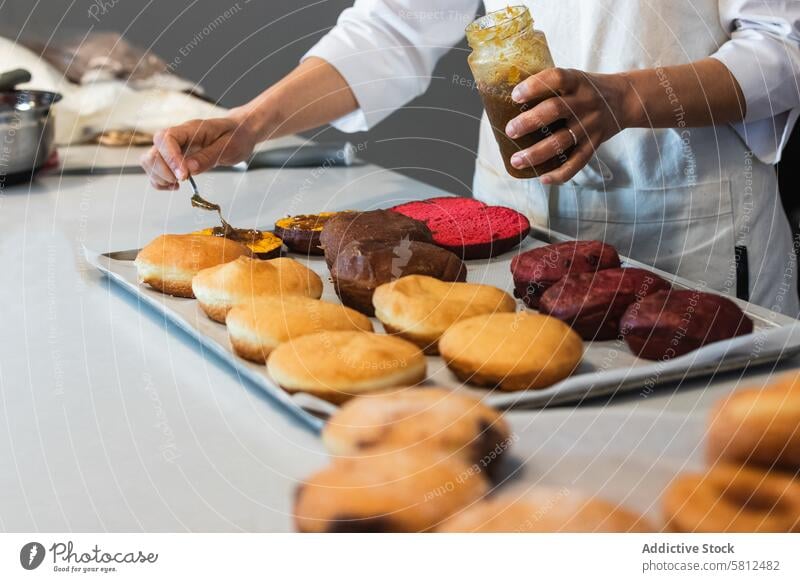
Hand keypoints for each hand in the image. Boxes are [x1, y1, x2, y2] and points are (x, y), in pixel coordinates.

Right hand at [140, 113, 258, 189]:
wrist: (240, 132)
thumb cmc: (236, 136)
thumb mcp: (230, 147)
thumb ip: (208, 157)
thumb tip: (189, 169)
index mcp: (191, 129)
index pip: (167, 138)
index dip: (171, 158)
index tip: (184, 176)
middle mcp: (178, 137)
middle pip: (154, 151)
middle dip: (164, 171)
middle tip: (183, 180)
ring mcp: (174, 148)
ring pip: (150, 161)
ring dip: (159, 176)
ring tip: (178, 184)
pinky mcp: (174, 159)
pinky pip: (155, 170)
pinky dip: (160, 181)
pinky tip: (175, 186)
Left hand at [504, 68, 634, 184]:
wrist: (625, 100)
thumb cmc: (587, 90)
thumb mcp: (574, 79)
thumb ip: (550, 87)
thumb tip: (506, 98)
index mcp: (577, 81)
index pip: (556, 78)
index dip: (534, 86)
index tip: (515, 95)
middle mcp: (584, 102)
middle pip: (554, 110)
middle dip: (529, 122)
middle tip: (510, 130)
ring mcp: (589, 125)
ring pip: (561, 141)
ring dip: (536, 153)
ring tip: (516, 161)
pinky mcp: (594, 144)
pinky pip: (577, 162)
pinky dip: (560, 173)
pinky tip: (543, 178)